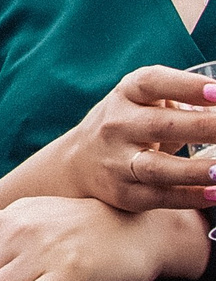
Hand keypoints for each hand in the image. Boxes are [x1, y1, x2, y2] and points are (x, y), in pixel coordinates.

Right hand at [48, 66, 215, 210]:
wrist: (79, 161)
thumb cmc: (130, 123)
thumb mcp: (143, 100)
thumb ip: (182, 97)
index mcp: (126, 95)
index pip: (152, 83)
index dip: (187, 86)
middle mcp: (117, 125)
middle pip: (159, 125)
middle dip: (204, 128)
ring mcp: (117, 160)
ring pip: (156, 167)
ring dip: (194, 170)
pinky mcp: (124, 192)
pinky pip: (160, 196)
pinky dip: (189, 196)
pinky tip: (215, 194)